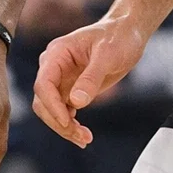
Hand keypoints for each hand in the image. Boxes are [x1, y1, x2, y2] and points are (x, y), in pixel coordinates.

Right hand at [32, 17, 147, 147]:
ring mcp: (62, 79)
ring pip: (51, 110)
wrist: (128, 34)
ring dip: (64, 127)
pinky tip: (83, 134)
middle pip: (43, 101)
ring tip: (85, 139)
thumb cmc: (118, 37)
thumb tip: (76, 102)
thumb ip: (91, 78)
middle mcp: (54, 67)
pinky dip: (70, 124)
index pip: (43, 84)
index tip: (67, 121)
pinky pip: (64, 110)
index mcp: (57, 53)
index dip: (52, 105)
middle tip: (81, 136)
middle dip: (58, 121)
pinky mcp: (71, 89)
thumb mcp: (107, 55)